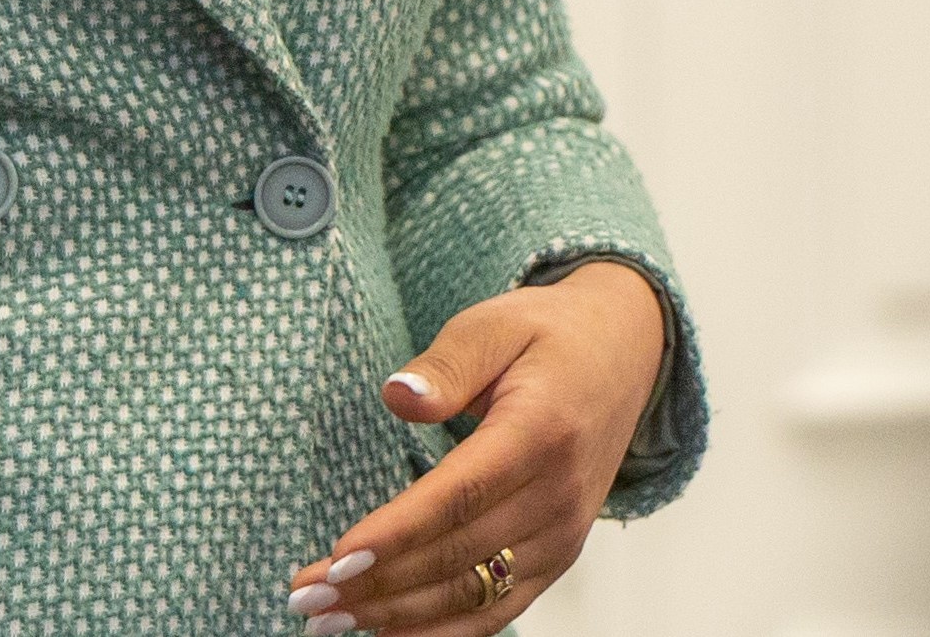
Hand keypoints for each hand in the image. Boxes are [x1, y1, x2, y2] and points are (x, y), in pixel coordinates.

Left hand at [284, 263, 666, 628]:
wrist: (621, 356)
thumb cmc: (544, 335)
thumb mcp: (494, 324)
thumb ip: (446, 363)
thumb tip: (397, 395)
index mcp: (541, 432)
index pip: (459, 496)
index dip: (396, 534)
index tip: (336, 557)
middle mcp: (558, 497)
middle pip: (458, 556)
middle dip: (377, 585)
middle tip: (308, 598)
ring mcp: (563, 535)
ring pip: (474, 595)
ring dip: (399, 617)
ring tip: (329, 620)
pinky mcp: (558, 555)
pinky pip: (500, 608)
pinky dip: (445, 631)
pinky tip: (389, 635)